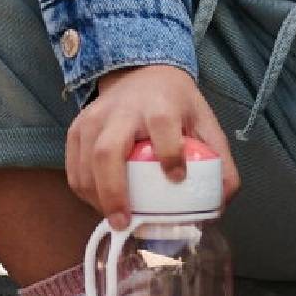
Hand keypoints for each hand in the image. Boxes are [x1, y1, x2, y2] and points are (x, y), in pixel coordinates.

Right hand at [68, 63, 238, 223]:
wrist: (142, 73)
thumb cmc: (176, 104)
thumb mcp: (205, 122)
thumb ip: (220, 160)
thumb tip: (222, 202)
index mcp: (160, 105)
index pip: (162, 126)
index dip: (169, 154)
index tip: (177, 178)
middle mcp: (122, 111)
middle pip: (108, 152)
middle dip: (113, 192)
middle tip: (124, 222)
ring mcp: (94, 119)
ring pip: (85, 163)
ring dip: (97, 197)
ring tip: (116, 219)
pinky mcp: (77, 128)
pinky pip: (73, 166)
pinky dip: (84, 190)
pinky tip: (102, 203)